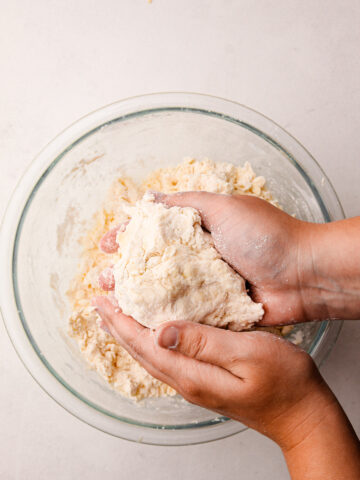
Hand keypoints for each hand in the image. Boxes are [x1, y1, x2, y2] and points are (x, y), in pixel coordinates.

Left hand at [92, 296, 330, 446]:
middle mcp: (187, 381)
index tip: (102, 300)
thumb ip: (204, 342)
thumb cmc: (284, 382)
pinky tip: (154, 334)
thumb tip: (161, 330)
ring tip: (117, 318)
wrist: (302, 414)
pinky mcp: (205, 381)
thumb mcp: (247, 353)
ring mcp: (195, 384)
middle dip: (118, 327)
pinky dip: (151, 342)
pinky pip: (166, 359)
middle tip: (100, 305)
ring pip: (151, 356)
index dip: (121, 321)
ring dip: (131, 335)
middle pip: (141, 352)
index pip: (145, 344)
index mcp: (192, 373)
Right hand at [99, 192, 359, 324]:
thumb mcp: (224, 207)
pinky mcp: (215, 310)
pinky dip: (162, 317)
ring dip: (136, 295)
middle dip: (125, 269)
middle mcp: (199, 256)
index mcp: (200, 229)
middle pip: (153, 263)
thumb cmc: (266, 236)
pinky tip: (139, 321)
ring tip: (113, 298)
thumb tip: (151, 198)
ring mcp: (206, 285)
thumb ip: (186, 202)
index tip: (108, 243)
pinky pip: (184, 313)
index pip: (155, 231)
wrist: (303, 275)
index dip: (129, 235)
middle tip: (104, 278)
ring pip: (163, 290)